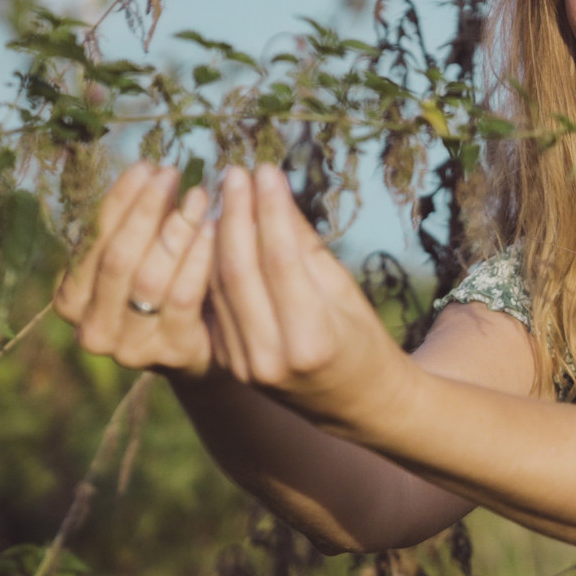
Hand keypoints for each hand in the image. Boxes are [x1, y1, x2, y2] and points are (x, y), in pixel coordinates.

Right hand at [54, 162, 216, 376]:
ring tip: (198, 195)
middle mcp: (92, 329)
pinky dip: (198, 259)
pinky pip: (183, 297)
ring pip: (149, 278)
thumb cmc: (165, 289)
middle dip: (145, 210)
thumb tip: (149, 171)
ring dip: (175, 230)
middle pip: (117, 258)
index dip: (119, 201)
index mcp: (71, 300)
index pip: (92, 241)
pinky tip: (216, 229)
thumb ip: (132, 228)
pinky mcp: (170, 353)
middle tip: (172, 174)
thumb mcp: (139, 259)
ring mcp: (129, 348)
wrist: (202, 349)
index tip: (146, 166)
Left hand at [207, 163, 409, 430]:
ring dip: (217, 234)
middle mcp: (271, 357)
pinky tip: (217, 229)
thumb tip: (271, 190)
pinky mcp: (229, 364)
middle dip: (236, 215)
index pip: (280, 261)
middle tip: (236, 173)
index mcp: (311, 340)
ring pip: (218, 286)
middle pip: (239, 272)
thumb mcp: (344, 291)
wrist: (358, 405)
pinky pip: (215, 303)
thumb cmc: (363, 340)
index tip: (266, 170)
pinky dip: (213, 262)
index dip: (270, 210)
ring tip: (226, 194)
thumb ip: (304, 246)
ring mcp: (245, 365)